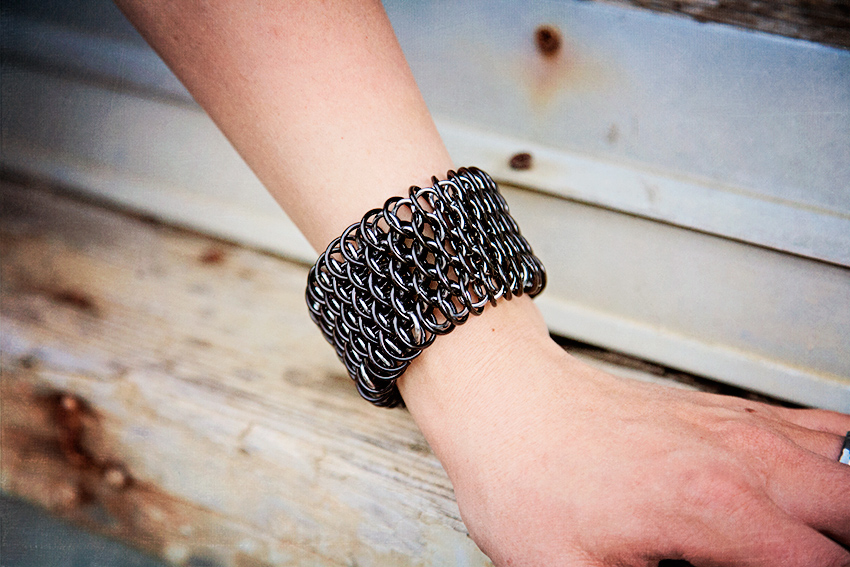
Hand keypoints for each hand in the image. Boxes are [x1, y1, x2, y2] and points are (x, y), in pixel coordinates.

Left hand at [400, 297, 849, 565]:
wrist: (504, 400)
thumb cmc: (524, 477)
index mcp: (710, 506)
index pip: (824, 565)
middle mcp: (740, 458)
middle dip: (845, 545)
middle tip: (808, 563)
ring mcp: (737, 427)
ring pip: (845, 462)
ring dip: (842, 506)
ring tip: (817, 536)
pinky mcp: (724, 412)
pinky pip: (817, 427)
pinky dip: (837, 463)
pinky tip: (820, 488)